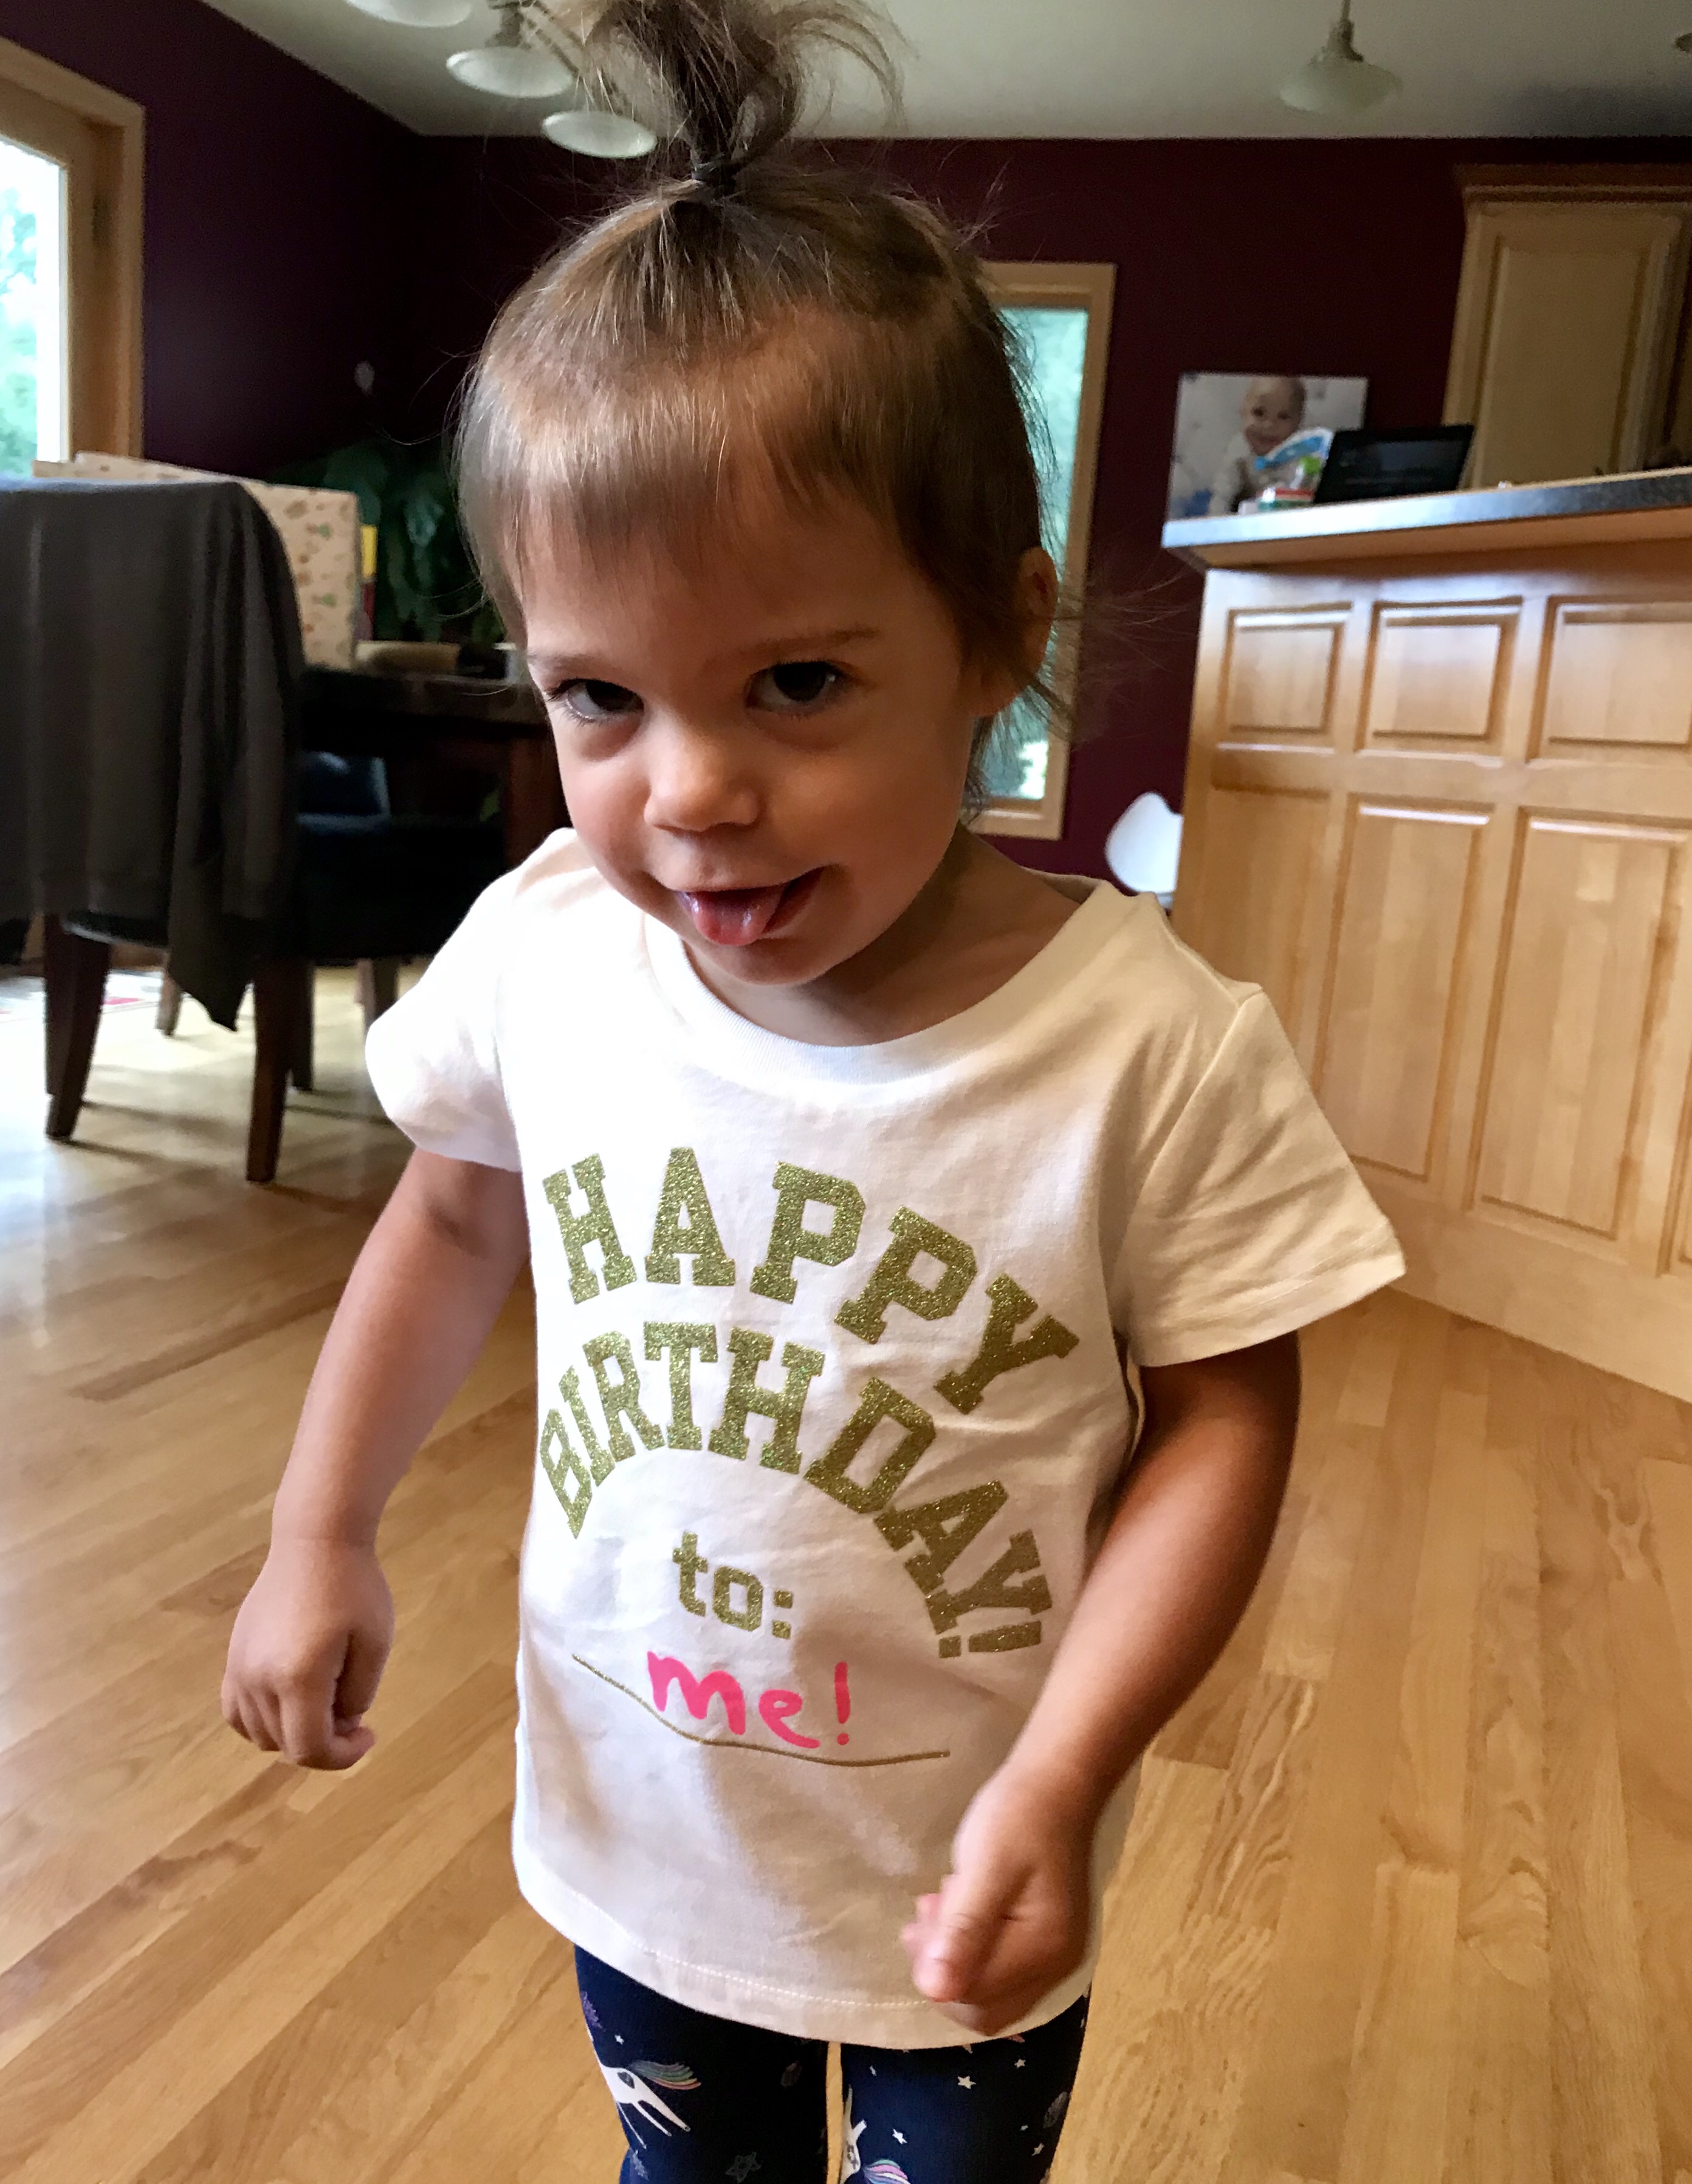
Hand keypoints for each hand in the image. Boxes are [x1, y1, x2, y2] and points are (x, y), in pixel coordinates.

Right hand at [221, 1535, 393, 1769]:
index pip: (308, 1749)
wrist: (315, 1541)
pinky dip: (261, 1721)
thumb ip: (359, 1694)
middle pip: (284, 1745)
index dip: (341, 1757)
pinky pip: (236, 1711)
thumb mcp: (375, 1643)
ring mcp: (239, 1669)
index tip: (368, 1734)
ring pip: (259, 1734)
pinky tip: (290, 1700)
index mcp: (297, 1678)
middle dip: (324, 1741)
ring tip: (325, 1700)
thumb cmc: (355, 1587)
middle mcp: (258, 1681)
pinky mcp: (232, 1656)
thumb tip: (339, 1724)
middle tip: (352, 1709)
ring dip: (293, 1732)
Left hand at [901, 1764, 1094, 2035]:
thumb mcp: (985, 1867)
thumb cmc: (1019, 1817)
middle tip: (924, 1917)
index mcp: (1044, 1950)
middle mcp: (1056, 1966)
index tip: (918, 1923)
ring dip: (955, 1957)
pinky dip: (972, 1948)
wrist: (1057, 1782)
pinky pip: (1001, 1966)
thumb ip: (962, 1930)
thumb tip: (933, 1992)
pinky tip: (960, 1907)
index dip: (936, 1973)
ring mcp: (1053, 1955)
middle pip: (985, 2007)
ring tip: (940, 1904)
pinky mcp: (1045, 1939)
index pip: (976, 1999)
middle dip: (945, 1971)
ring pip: (990, 1989)